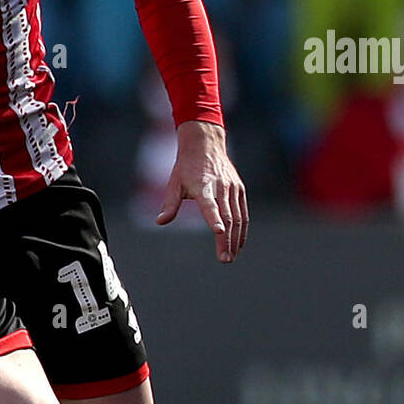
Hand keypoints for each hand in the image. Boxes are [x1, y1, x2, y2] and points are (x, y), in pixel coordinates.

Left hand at [156, 120, 247, 262]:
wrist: (205, 144)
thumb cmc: (186, 167)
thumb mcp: (174, 183)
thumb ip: (170, 204)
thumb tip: (160, 222)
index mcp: (203, 186)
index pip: (210, 205)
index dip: (214, 219)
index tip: (218, 232)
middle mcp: (221, 188)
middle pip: (227, 217)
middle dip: (226, 240)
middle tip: (224, 259)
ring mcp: (233, 189)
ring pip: (238, 218)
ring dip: (236, 239)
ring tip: (230, 257)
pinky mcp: (239, 190)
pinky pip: (243, 213)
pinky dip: (242, 230)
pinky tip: (238, 244)